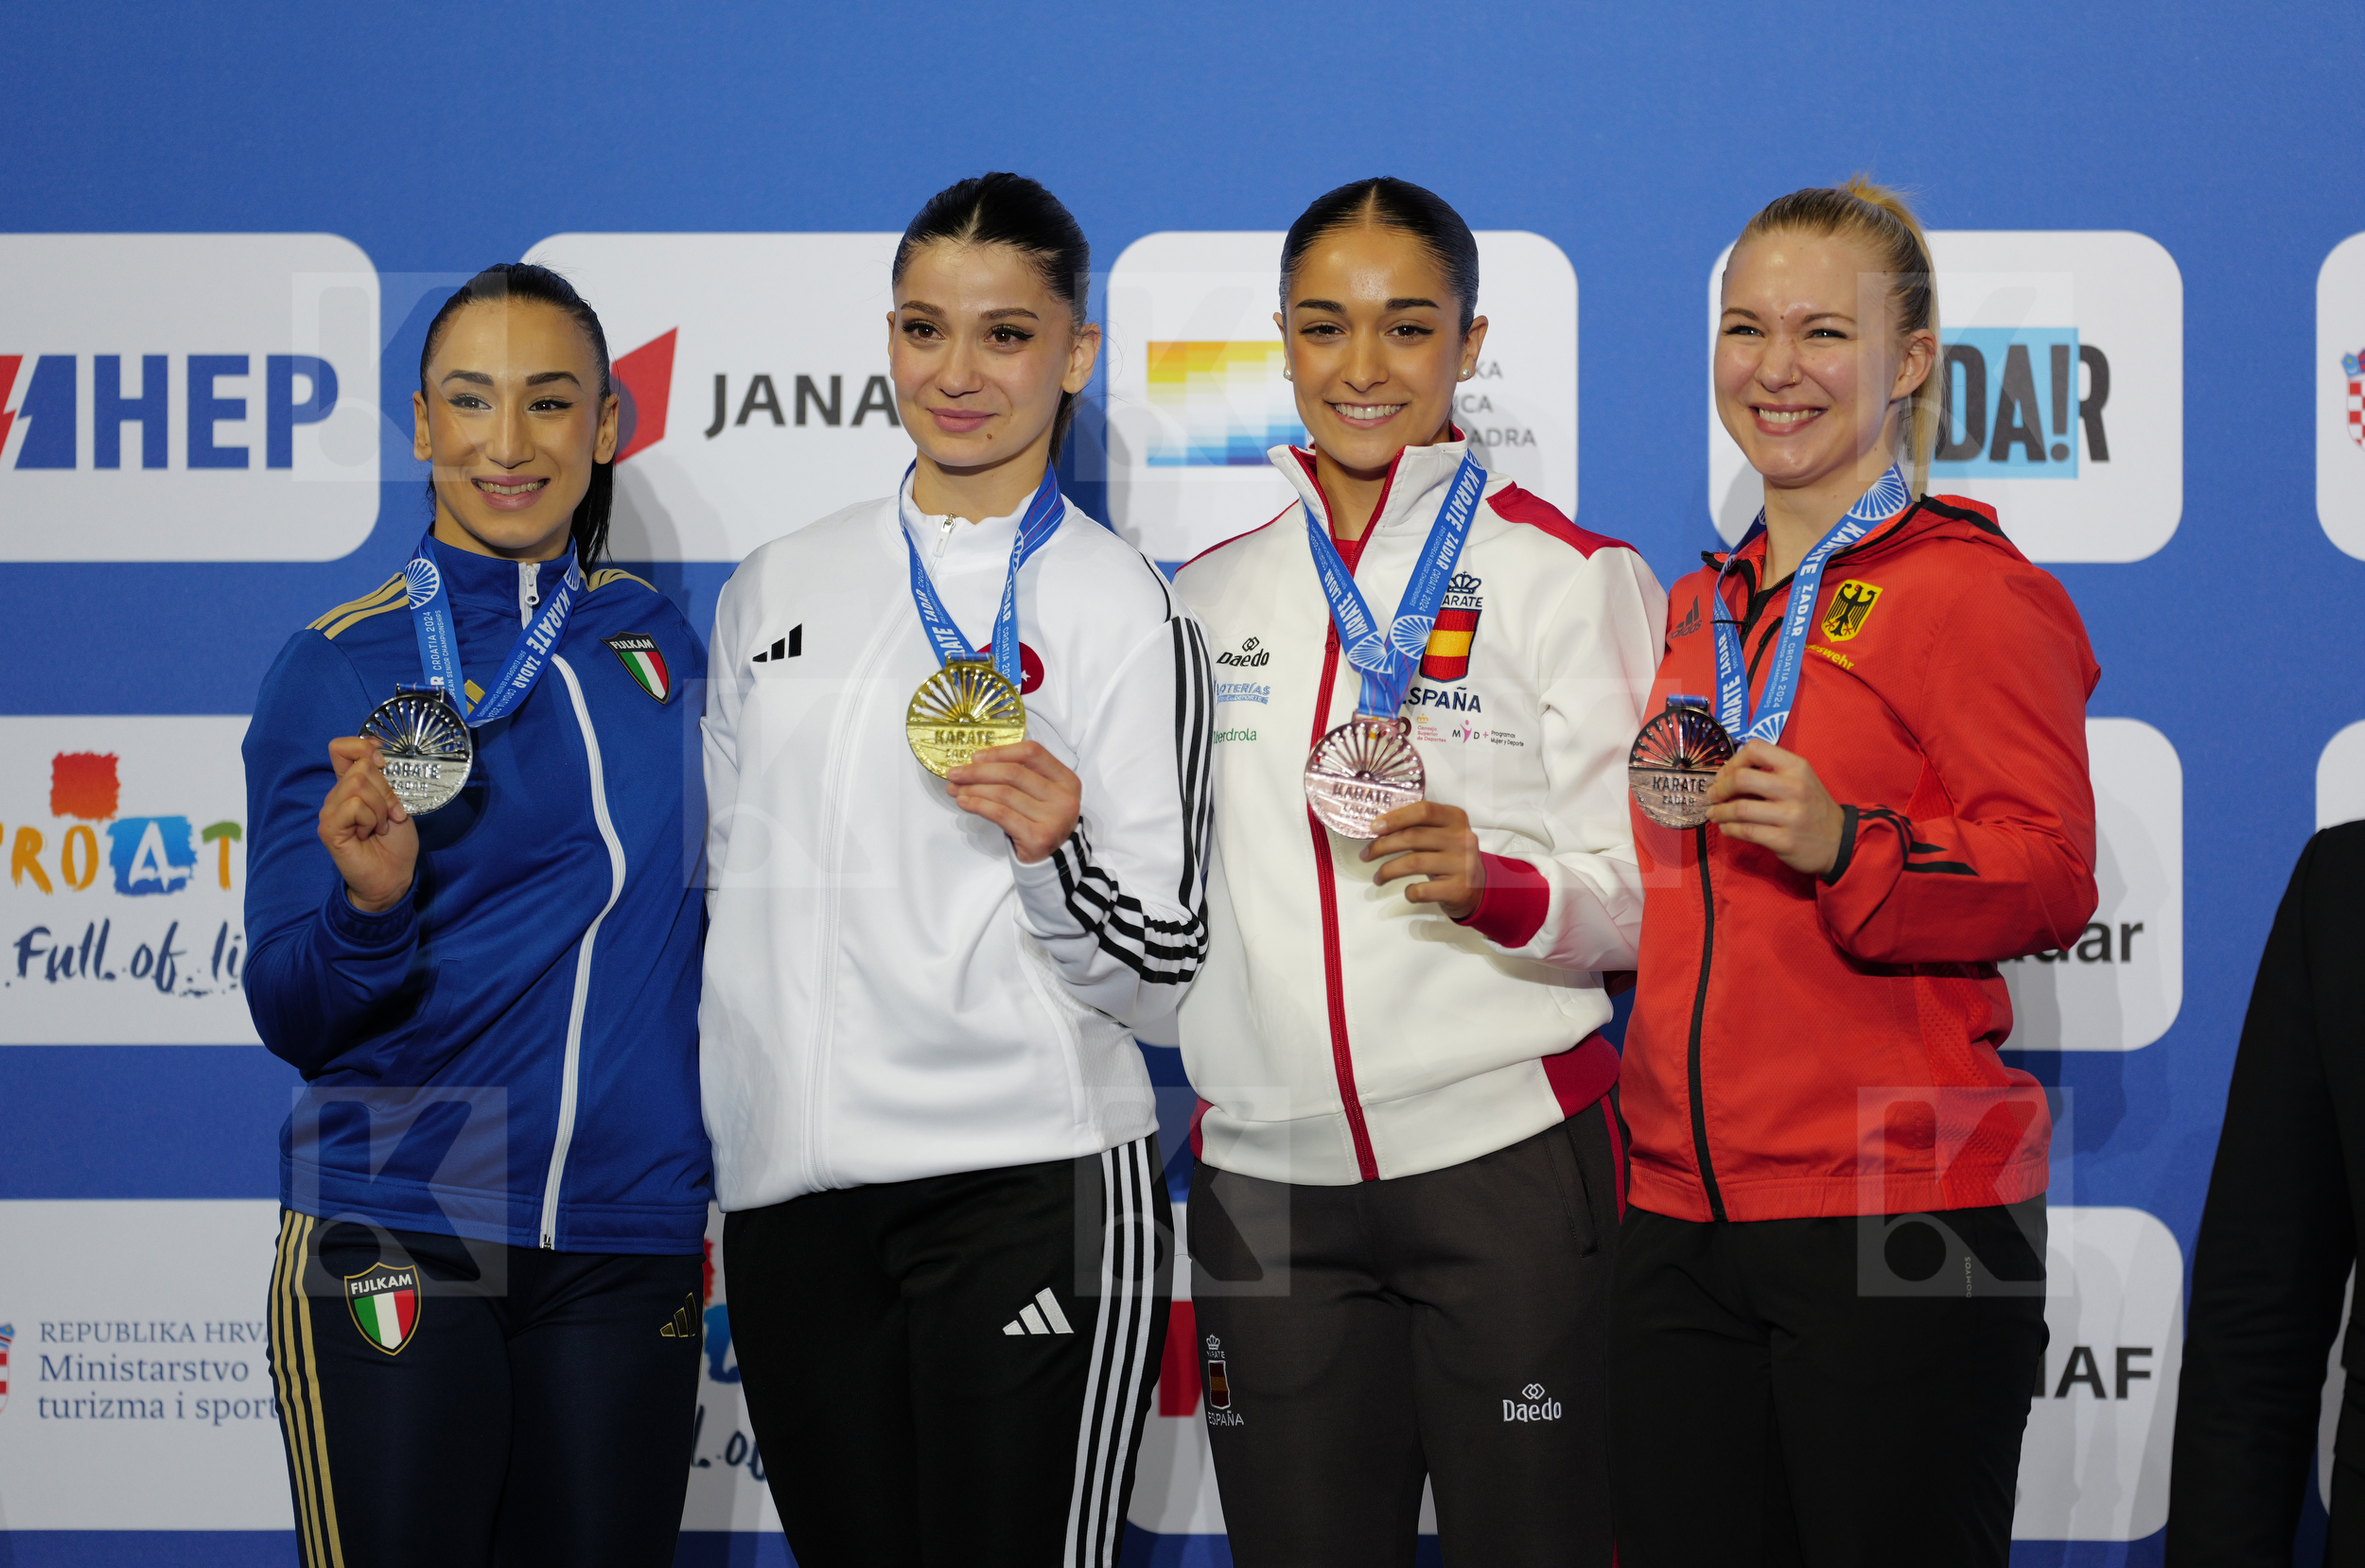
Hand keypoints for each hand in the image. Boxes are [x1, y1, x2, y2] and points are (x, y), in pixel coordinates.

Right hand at [318, 737, 417, 913]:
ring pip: (358, 785)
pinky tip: (368, 834)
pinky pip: (354, 806)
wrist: (393, 875)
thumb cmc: (395, 841)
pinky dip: (371, 819)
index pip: (341, 748)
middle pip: (361, 767)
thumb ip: (385, 780)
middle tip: (391, 815)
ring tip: (380, 827)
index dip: (362, 747)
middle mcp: (337, 795)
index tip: (384, 763)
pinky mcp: (329, 828)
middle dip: (386, 791)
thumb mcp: (397, 803)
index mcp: (351, 786)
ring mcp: (330, 811)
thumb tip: (377, 754)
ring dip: (380, 808)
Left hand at [946, 741, 1081, 864]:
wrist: (1054, 861)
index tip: (975, 757)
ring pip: (1004, 793)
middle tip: (955, 774)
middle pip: (1013, 773)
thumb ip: (1020, 777)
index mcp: (1066, 780)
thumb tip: (975, 764)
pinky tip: (965, 803)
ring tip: (956, 790)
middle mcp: (1063, 797)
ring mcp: (1053, 818)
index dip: (1001, 752)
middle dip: (978, 771)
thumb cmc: (1041, 823)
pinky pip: (1001, 814)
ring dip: (974, 789)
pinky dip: (978, 805)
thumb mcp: (1041, 796)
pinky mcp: (1038, 837)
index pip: (1032, 752)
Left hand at [1361, 800, 1485, 920]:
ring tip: (1378, 878)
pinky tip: (1407, 891)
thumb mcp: (1442, 834)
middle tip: (1366, 855)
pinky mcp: (1459, 889)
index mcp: (1456, 818)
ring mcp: (1462, 865)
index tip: (1373, 828)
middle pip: (1413, 837)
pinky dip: (1408, 891)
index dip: (1395, 818)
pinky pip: (1422, 890)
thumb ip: (1418, 826)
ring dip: (1388, 870)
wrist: (1479, 888)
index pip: (1423, 811)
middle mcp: (1462, 839)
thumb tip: (1379, 827)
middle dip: (1382, 846)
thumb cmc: (1450, 857)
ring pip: (1413, 863)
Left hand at [1706, 739, 1844, 876]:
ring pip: (1740, 809)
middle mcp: (1795, 787)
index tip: (1725, 775)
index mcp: (1797, 767)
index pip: (1756, 748)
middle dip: (1719, 788)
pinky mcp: (1785, 840)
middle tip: (1713, 795)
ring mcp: (1791, 815)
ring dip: (1719, 811)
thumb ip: (1770, 773)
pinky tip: (1726, 827)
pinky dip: (1729, 828)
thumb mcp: (1800, 781)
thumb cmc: (1812, 808)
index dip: (1733, 760)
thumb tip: (1727, 776)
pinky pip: (1746, 831)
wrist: (1840, 842)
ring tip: (1713, 813)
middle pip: (1742, 778)